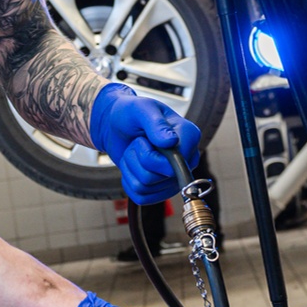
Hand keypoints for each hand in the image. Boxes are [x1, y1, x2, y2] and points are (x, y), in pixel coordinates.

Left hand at [89, 84, 202, 203]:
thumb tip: (171, 142)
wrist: (117, 126)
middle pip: (155, 177)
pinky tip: (132, 165)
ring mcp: (174, 178)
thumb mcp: (141, 110)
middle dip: (136, 158)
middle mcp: (187, 160)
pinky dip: (128, 180)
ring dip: (130, 167)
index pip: (174, 163)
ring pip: (145, 186)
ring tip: (135, 151)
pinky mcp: (160, 191)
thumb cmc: (131, 114)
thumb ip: (156, 124)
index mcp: (189, 137)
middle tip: (138, 142)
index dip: (150, 155)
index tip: (144, 138)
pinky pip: (140, 196)